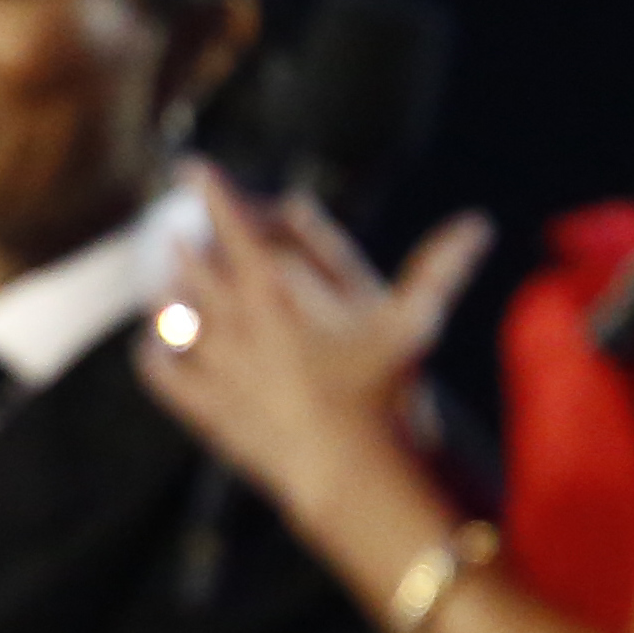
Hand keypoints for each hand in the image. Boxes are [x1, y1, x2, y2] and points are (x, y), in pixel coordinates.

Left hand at [134, 166, 491, 524]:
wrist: (348, 466)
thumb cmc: (385, 389)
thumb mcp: (414, 322)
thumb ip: (440, 268)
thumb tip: (479, 223)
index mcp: (277, 288)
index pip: (233, 224)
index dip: (211, 191)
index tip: (188, 165)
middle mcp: (234, 318)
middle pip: (194, 263)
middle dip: (188, 241)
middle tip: (181, 229)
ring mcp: (213, 363)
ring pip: (170, 311)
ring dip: (168, 291)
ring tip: (168, 280)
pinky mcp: (202, 405)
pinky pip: (159, 371)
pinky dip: (154, 354)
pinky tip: (156, 348)